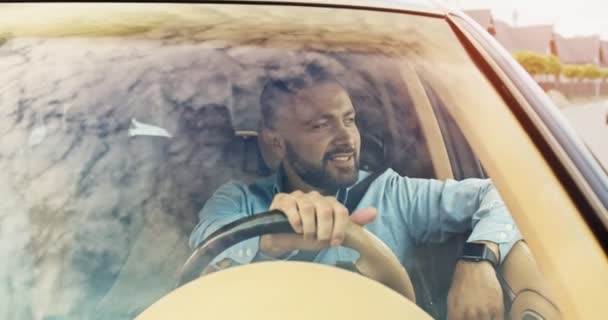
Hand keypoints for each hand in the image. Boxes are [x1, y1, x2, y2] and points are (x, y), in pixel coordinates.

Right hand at [259, 190, 376, 256]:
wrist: (283, 241)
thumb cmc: (309, 236)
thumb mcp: (332, 234)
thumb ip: (352, 224)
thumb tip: (374, 212)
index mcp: (329, 203)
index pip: (341, 211)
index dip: (338, 229)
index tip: (333, 243)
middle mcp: (315, 196)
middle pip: (326, 209)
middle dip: (323, 230)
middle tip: (318, 240)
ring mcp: (298, 196)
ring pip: (308, 207)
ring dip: (308, 227)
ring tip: (306, 236)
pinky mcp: (282, 199)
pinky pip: (291, 206)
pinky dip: (295, 221)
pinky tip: (295, 229)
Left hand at [447, 260, 503, 319]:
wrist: (475, 265)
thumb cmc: (462, 280)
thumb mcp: (452, 297)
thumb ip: (453, 314)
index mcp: (458, 312)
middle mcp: (471, 313)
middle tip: (475, 317)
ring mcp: (485, 311)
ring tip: (482, 316)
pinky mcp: (497, 307)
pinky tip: (492, 317)